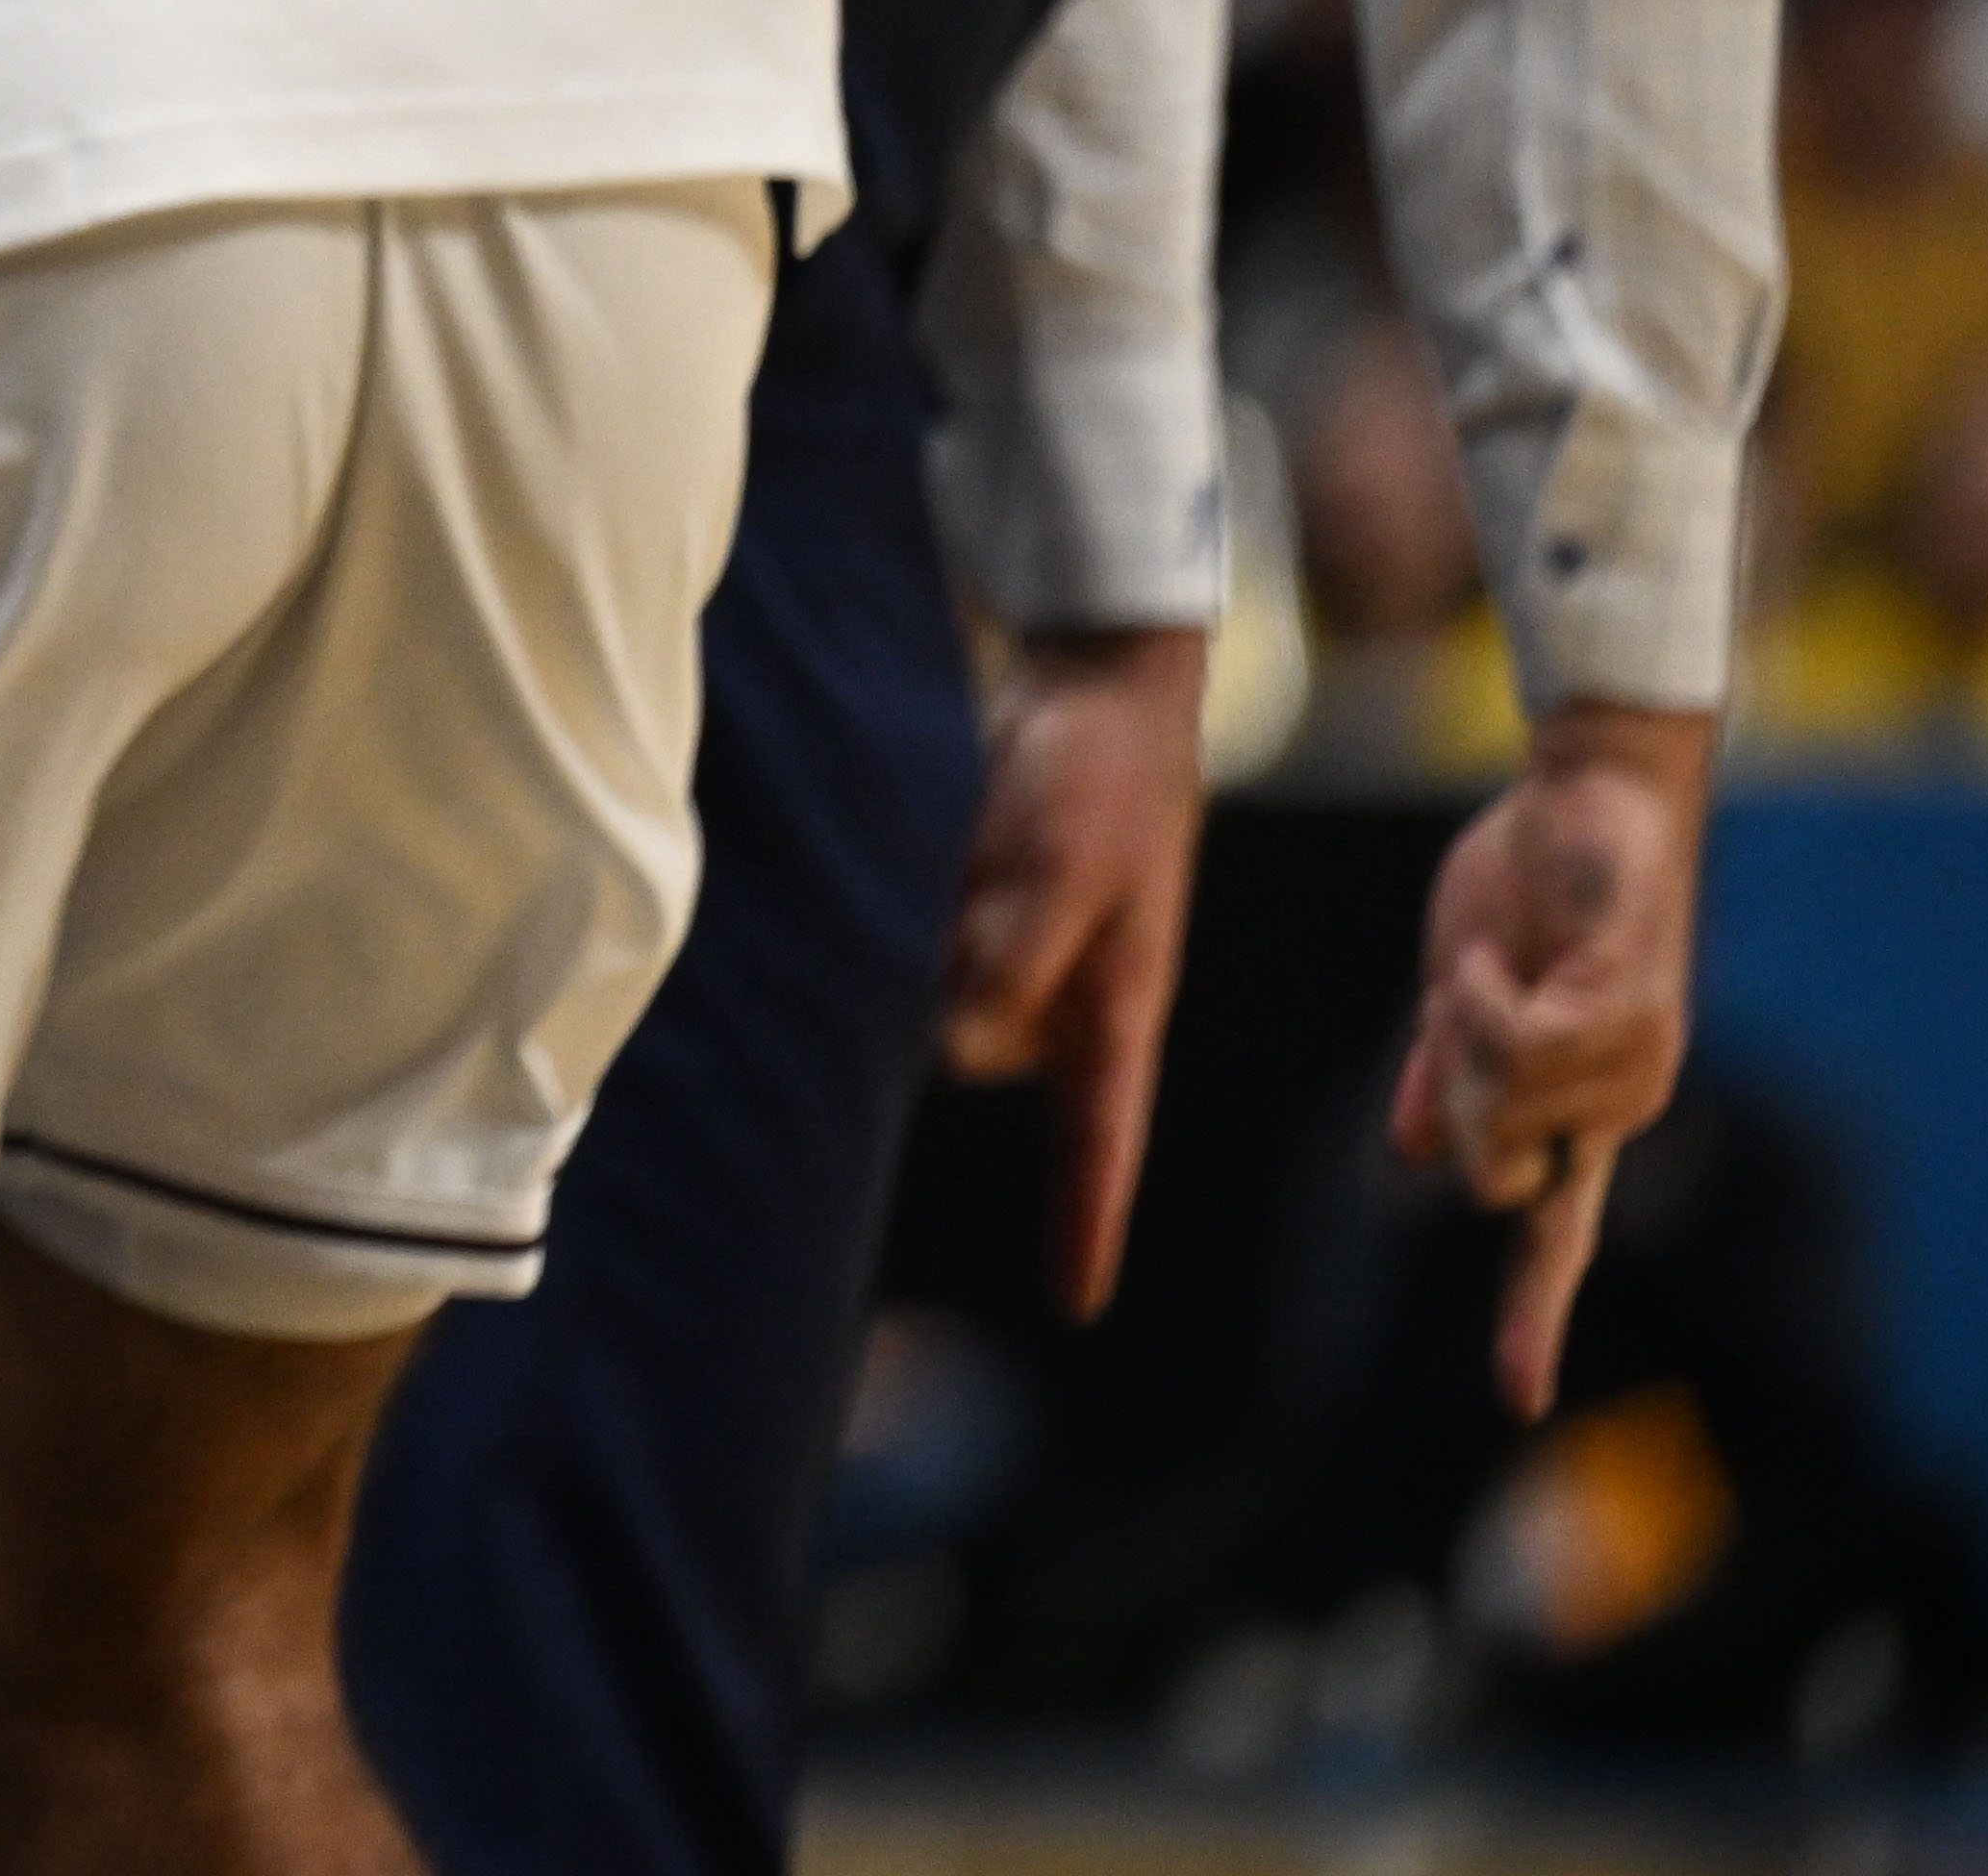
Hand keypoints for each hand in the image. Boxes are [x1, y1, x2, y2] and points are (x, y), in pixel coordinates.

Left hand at [936, 625, 1207, 1316]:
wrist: (1094, 684)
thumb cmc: (1101, 779)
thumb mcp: (1062, 873)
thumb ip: (1011, 965)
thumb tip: (954, 1053)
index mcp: (1114, 1005)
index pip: (1102, 1137)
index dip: (1088, 1219)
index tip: (1079, 1302)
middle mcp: (1064, 990)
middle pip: (982, 1057)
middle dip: (942, 1022)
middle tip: (941, 933)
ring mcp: (1016, 944)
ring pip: (937, 1003)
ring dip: (905, 967)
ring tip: (931, 879)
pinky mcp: (973, 898)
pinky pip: (921, 947)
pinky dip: (896, 932)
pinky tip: (872, 882)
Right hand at [1389, 702, 1711, 1419]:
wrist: (1589, 793)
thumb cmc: (1532, 882)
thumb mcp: (1461, 990)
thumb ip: (1445, 1071)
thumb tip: (1418, 1155)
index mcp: (1579, 1110)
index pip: (1556, 1235)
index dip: (1529, 1317)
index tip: (1517, 1404)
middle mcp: (1618, 1102)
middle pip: (1495, 1165)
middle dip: (1452, 1091)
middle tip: (1466, 996)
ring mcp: (1635, 1062)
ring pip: (1503, 1105)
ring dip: (1464, 1024)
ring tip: (1496, 958)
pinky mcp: (1630, 1012)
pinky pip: (1520, 1045)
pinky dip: (1485, 996)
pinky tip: (1502, 950)